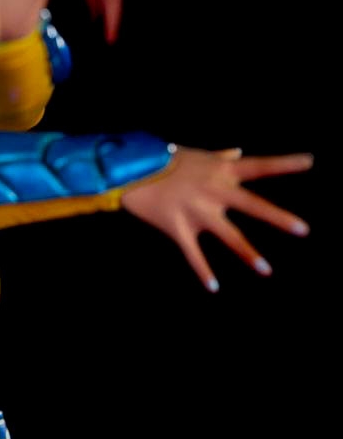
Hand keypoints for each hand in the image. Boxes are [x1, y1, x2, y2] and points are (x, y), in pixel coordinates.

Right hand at [120, 147, 312, 291]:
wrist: (126, 171)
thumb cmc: (161, 159)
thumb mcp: (193, 154)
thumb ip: (219, 156)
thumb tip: (237, 151)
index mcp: (219, 170)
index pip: (258, 165)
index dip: (285, 163)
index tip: (310, 162)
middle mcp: (212, 190)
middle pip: (252, 205)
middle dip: (278, 218)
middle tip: (304, 230)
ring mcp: (196, 210)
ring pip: (229, 235)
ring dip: (248, 253)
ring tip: (266, 270)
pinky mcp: (177, 227)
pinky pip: (194, 254)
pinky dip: (203, 271)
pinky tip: (214, 287)